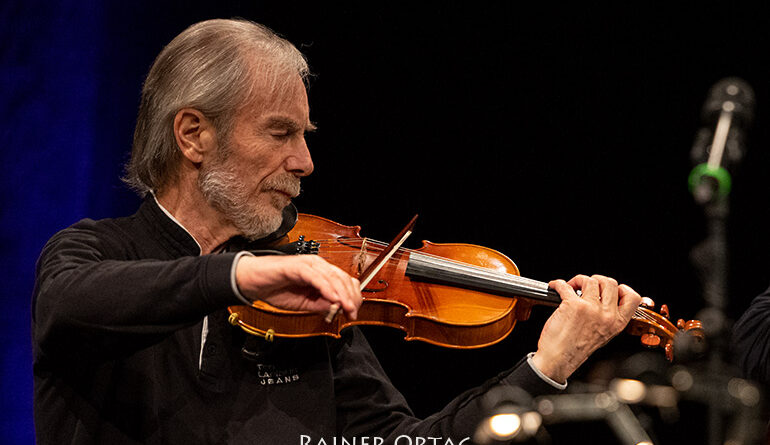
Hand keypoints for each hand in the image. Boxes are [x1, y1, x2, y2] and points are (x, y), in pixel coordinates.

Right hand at [235, 255, 362, 319]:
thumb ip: (321, 305)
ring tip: (347, 307)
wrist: (252, 282)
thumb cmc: (276, 289)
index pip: (344, 282)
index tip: (353, 312)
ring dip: (342, 294)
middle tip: (352, 312)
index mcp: (321, 273)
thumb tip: (338, 310)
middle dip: (350, 297)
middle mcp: (317, 265)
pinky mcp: (298, 266)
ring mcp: (308, 264)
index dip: (352, 297)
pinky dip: (326, 288)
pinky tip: (332, 298)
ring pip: (332, 277)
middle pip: (343, 278)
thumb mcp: (304, 304)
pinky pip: (317, 277)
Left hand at [531, 274, 640, 382]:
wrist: (558, 360)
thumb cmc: (576, 350)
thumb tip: (604, 300)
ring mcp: (591, 309)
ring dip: (578, 280)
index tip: (609, 289)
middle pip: (610, 282)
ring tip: (571, 287)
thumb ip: (608, 318)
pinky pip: (565, 285)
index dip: (622, 288)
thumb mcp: (603, 336)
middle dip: (597, 280)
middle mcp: (607, 315)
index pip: (632, 297)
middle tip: (586, 286)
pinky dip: (557, 284)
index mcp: (617, 323)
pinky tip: (555, 287)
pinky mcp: (573, 305)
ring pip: (590, 280)